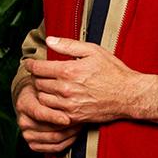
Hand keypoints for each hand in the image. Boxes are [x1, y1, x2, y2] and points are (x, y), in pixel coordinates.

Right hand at [14, 76, 81, 152]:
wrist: (32, 98)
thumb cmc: (41, 86)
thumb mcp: (42, 78)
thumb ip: (50, 74)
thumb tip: (62, 71)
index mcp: (24, 103)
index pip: (39, 112)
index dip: (54, 116)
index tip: (67, 118)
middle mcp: (23, 120)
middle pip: (49, 129)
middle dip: (68, 125)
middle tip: (81, 118)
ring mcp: (28, 133)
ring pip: (54, 138)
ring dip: (70, 133)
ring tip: (80, 123)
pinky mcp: (34, 143)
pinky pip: (54, 147)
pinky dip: (67, 141)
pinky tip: (75, 133)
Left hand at [25, 36, 149, 124]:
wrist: (128, 95)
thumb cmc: (113, 71)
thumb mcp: (93, 51)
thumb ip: (68, 45)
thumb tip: (50, 40)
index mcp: (69, 70)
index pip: (39, 68)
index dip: (31, 65)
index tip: (29, 63)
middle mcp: (66, 89)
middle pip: (38, 83)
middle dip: (37, 77)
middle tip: (41, 73)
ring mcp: (69, 105)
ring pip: (42, 99)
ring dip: (42, 91)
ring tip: (47, 86)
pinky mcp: (73, 117)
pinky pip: (51, 113)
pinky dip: (49, 106)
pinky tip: (55, 99)